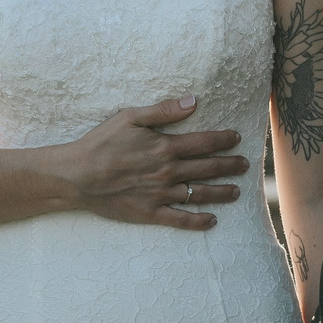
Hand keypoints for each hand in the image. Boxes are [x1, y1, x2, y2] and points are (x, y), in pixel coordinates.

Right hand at [61, 95, 249, 230]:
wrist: (77, 176)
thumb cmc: (101, 143)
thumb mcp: (130, 117)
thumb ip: (164, 111)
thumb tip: (193, 101)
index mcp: (166, 147)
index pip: (205, 142)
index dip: (224, 139)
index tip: (236, 138)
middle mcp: (168, 171)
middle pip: (208, 168)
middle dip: (230, 166)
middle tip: (245, 165)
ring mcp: (161, 194)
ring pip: (200, 193)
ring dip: (221, 192)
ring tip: (237, 191)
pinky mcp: (150, 213)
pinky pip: (180, 219)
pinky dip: (198, 221)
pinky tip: (212, 221)